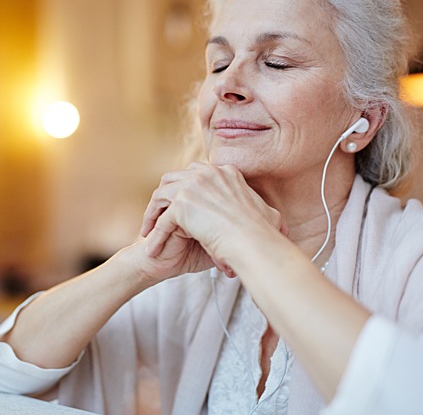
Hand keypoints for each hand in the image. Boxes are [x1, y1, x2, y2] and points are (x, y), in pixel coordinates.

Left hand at [141, 163, 285, 276]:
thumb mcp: (267, 213)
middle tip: (158, 216)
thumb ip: (259, 210)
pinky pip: (162, 221)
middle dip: (164, 197)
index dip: (184, 190)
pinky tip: (153, 251)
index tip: (180, 207)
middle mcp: (207, 173)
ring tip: (148, 231)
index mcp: (225, 172)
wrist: (255, 243)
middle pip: (173, 179)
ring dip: (152, 213)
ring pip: (161, 195)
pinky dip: (155, 236)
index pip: (195, 174)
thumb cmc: (263, 234)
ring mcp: (193, 186)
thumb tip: (274, 218)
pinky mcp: (182, 204)